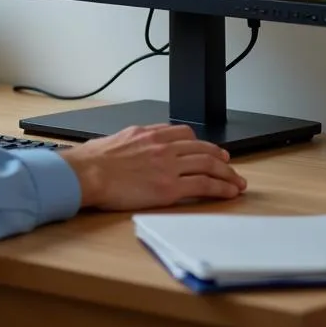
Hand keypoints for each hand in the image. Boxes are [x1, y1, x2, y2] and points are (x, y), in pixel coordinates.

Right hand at [58, 123, 246, 210]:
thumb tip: (129, 149)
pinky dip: (220, 188)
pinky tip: (228, 192)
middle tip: (229, 165)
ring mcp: (168, 165)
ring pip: (208, 164)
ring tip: (236, 182)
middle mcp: (162, 146)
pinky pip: (204, 185)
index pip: (182, 133)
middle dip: (219, 157)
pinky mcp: (170, 186)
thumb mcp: (114, 141)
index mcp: (147, 133)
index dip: (199, 142)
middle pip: (201, 148)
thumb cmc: (93, 161)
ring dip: (227, 174)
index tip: (206, 148)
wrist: (88, 173)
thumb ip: (130, 143)